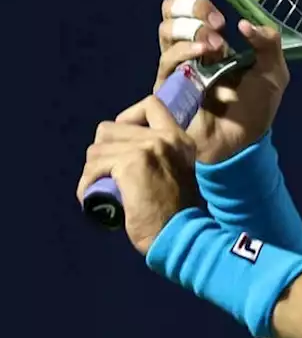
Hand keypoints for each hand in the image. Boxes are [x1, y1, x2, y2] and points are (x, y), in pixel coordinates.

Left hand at [77, 96, 199, 254]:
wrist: (179, 233)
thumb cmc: (176, 212)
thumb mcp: (176, 172)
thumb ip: (161, 155)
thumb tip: (124, 147)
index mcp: (179, 139)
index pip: (150, 104)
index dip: (127, 117)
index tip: (122, 143)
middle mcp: (165, 138)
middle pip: (111, 127)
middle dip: (102, 152)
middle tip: (105, 174)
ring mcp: (148, 148)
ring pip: (97, 148)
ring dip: (91, 170)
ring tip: (98, 189)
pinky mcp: (130, 163)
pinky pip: (93, 167)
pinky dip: (86, 184)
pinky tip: (91, 198)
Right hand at [158, 0, 289, 163]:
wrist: (244, 142)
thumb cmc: (256, 107)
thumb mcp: (274, 71)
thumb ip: (268, 43)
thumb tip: (245, 25)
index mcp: (209, 40)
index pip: (185, 7)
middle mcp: (189, 50)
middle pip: (170, 13)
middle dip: (190, 6)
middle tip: (216, 18)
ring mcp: (177, 68)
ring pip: (166, 32)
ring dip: (192, 28)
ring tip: (218, 42)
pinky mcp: (169, 87)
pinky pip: (168, 60)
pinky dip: (187, 49)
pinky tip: (207, 51)